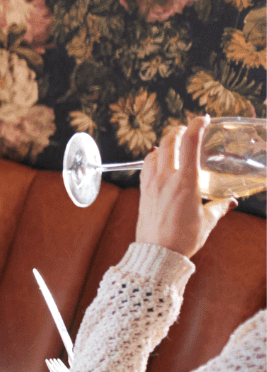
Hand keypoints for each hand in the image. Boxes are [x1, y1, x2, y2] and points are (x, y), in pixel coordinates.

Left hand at [137, 116, 234, 258]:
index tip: (202, 118)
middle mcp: (166, 178)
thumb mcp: (207, 221)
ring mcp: (151, 184)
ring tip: (172, 142)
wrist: (157, 253)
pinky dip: (151, 158)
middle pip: (168, 142)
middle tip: (187, 128)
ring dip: (163, 143)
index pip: (190, 143)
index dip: (196, 126)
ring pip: (154, 153)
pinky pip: (145, 167)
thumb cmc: (183, 238)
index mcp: (186, 181)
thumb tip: (229, 202)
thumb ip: (218, 207)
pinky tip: (156, 159)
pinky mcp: (142, 193)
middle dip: (178, 131)